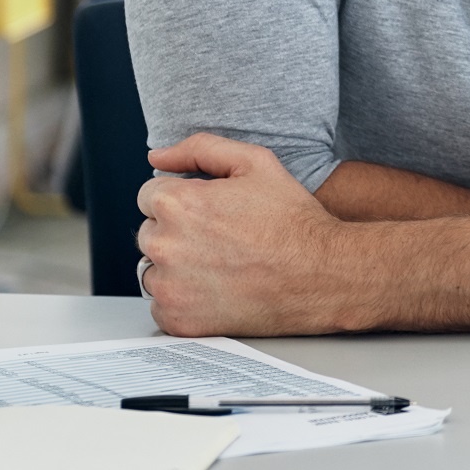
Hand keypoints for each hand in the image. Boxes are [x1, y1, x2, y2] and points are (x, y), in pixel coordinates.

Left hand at [136, 133, 364, 336]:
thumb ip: (200, 149)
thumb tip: (157, 158)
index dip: (182, 200)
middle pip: (149, 233)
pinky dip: (182, 299)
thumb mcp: (256, 163)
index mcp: (178, 204)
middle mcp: (166, 245)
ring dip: (176, 267)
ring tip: (220, 264)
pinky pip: (161, 305)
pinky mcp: (178, 320)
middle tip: (221, 239)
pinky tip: (216, 289)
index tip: (209, 213)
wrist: (321, 275)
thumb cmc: (292, 221)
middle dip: (177, 232)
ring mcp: (170, 287)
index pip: (149, 196)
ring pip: (152, 269)